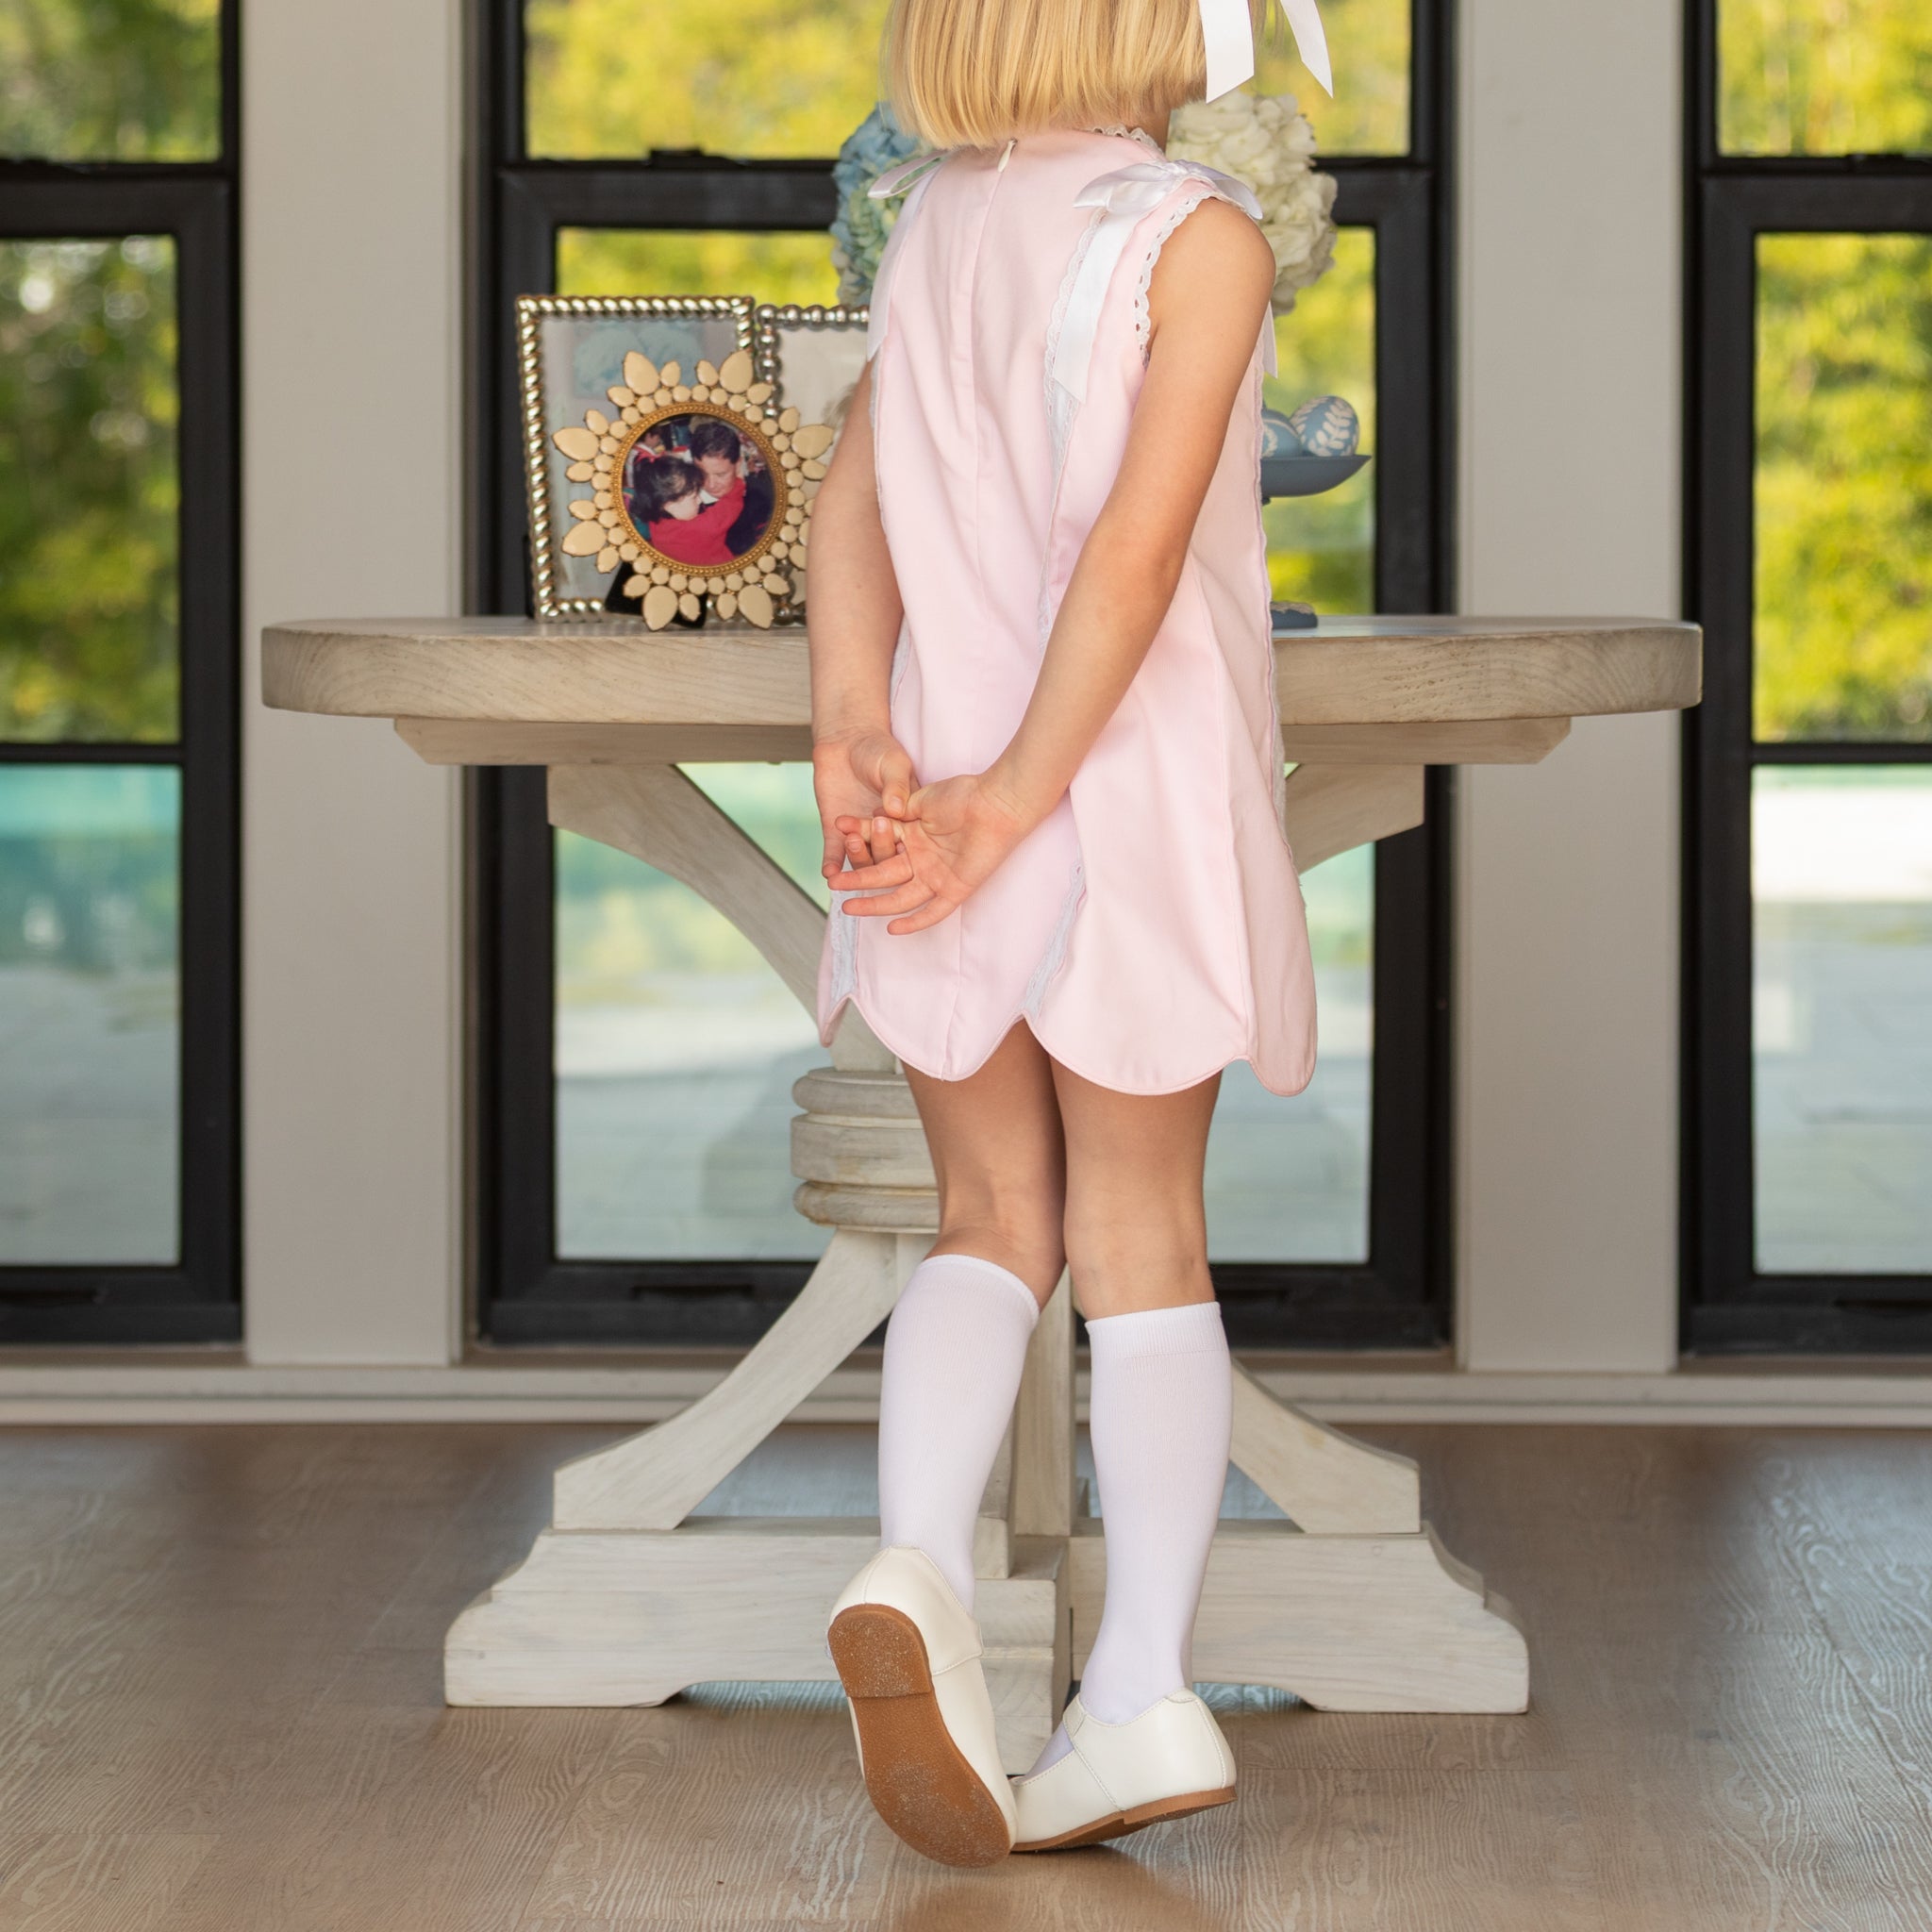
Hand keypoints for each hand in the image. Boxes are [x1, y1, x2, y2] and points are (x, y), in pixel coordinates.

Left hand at [812, 729, 916, 883]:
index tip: (898, 832)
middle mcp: (885, 834)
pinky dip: (832, 863)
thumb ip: (896, 786)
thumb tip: (896, 809)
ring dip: (857, 856)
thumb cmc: (878, 750)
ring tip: (852, 841)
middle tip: (874, 829)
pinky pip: (835, 853)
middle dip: (880, 847)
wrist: (846, 741)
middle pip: (886, 855)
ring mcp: (861, 835)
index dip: (904, 842)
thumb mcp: (893, 764)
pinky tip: (829, 871)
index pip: (909, 842)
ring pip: (861, 859)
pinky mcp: (837, 833)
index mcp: (907, 821)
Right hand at [834, 771, 1033, 935]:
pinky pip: (934, 912)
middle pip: (885, 875)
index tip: (838, 831)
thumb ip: (897, 811)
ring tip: (848, 907)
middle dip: (858, 880)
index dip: (859, 840)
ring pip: (901, 896)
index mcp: (914, 837)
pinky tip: (892, 929)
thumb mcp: (921, 801)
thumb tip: (873, 816)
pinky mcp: (957, 888)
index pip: (879, 846)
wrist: (996, 802)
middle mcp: (923, 860)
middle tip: (834, 886)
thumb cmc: (963, 795)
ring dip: (875, 904)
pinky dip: (915, 922)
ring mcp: (938, 876)